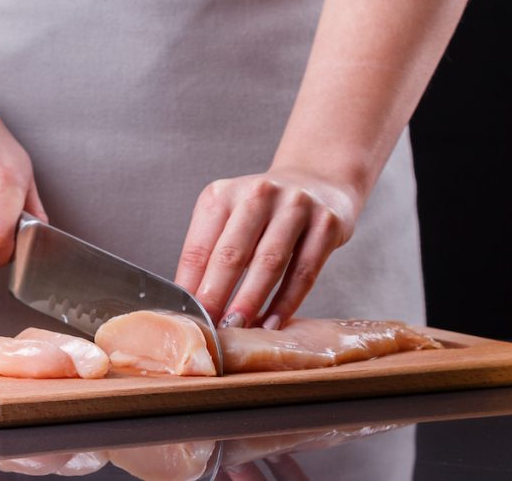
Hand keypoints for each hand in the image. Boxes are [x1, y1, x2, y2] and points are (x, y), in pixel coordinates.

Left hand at [173, 169, 356, 328]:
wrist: (316, 183)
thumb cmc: (263, 211)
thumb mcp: (229, 219)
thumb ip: (210, 254)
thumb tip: (190, 304)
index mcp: (223, 194)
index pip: (199, 246)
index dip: (190, 285)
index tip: (186, 316)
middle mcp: (258, 194)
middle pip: (232, 253)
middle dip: (217, 296)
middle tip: (209, 328)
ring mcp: (295, 206)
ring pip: (269, 262)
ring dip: (251, 301)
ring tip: (239, 328)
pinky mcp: (326, 223)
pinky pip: (304, 271)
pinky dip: (286, 302)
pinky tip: (272, 322)